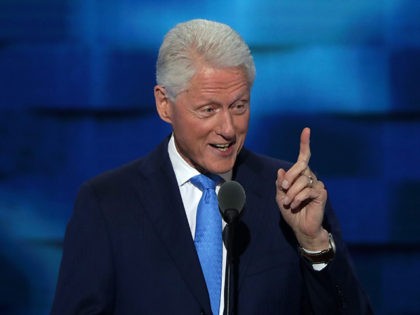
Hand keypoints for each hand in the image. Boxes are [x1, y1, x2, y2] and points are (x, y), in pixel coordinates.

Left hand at [275, 127, 328, 250]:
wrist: (301, 228)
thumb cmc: (291, 212)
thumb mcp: (280, 196)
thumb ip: (281, 184)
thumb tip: (281, 171)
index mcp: (300, 176)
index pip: (303, 158)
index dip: (304, 144)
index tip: (306, 130)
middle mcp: (310, 177)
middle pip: (300, 167)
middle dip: (290, 177)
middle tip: (284, 188)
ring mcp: (317, 184)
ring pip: (302, 180)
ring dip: (292, 192)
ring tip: (288, 202)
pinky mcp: (321, 193)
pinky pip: (307, 190)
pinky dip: (298, 198)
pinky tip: (295, 205)